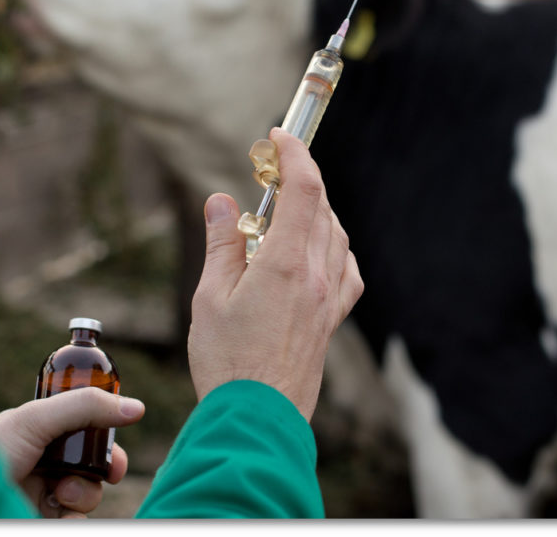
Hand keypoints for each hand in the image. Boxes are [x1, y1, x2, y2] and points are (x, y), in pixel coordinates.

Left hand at [0, 387, 144, 517]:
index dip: (105, 441)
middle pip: (93, 467)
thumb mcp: (35, 419)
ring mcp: (41, 496)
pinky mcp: (41, 518)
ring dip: (84, 494)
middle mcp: (43, 465)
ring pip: (88, 497)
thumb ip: (86, 406)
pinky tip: (56, 513)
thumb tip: (136, 408)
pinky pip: (75, 521)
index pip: (85, 434)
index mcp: (40, 435)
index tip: (115, 448)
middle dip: (104, 469)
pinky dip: (72, 519)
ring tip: (60, 494)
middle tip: (110, 473)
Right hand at [187, 127, 364, 420]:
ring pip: (336, 234)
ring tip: (284, 209)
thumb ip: (222, 243)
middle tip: (270, 170)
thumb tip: (220, 200)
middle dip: (299, 179)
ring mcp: (329, 298)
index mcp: (287, 264)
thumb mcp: (210, 296)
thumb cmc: (228, 362)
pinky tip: (315, 251)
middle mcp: (318, 276)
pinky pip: (346, 268)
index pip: (304, 189)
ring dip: (315, 210)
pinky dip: (333, 246)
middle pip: (321, 207)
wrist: (258, 419)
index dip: (295, 154)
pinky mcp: (332, 319)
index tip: (278, 137)